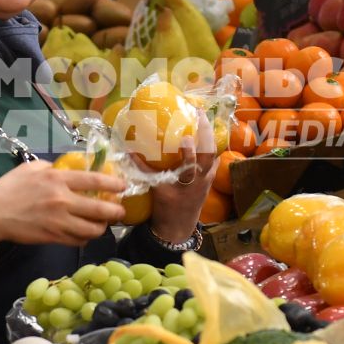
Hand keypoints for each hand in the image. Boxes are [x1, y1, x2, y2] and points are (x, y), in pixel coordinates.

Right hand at [0, 162, 127, 245]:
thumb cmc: (10, 187)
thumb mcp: (33, 168)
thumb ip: (54, 167)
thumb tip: (69, 170)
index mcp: (58, 179)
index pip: (94, 181)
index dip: (113, 185)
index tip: (123, 187)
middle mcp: (63, 201)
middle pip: (99, 210)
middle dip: (115, 212)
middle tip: (120, 211)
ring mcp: (59, 222)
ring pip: (91, 230)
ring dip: (101, 228)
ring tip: (103, 224)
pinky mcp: (53, 237)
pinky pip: (77, 240)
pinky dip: (84, 238)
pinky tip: (84, 233)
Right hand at [149, 124, 219, 243]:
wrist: (178, 228)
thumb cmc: (164, 209)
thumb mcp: (153, 189)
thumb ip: (143, 169)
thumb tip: (129, 150)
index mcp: (182, 185)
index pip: (187, 168)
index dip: (188, 152)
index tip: (185, 138)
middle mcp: (197, 182)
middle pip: (207, 157)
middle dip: (206, 136)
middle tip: (201, 115)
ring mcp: (206, 181)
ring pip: (214, 156)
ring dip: (210, 137)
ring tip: (204, 118)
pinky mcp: (210, 180)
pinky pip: (215, 160)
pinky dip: (212, 146)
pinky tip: (207, 133)